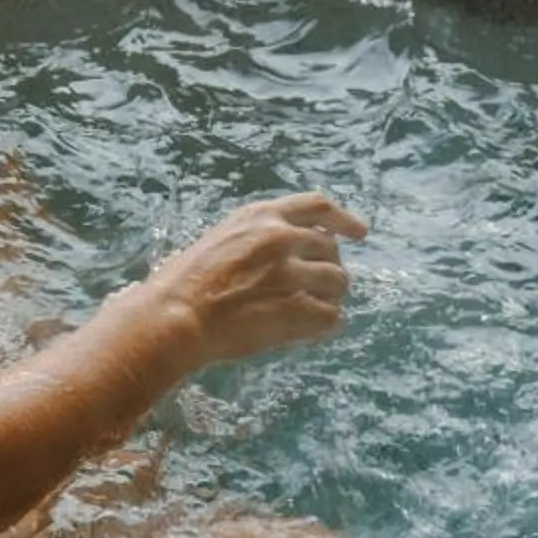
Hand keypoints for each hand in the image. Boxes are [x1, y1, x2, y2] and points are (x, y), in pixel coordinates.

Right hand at [140, 193, 367, 370]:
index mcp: (262, 216)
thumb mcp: (224, 236)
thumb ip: (260, 236)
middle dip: (330, 268)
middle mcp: (282, 238)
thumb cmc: (187, 279)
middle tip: (320, 286)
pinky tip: (307, 330)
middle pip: (332, 249)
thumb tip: (291, 247)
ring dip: (330, 297)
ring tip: (311, 310)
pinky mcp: (298, 310)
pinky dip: (324, 325)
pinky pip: (332, 317)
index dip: (344, 219)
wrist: (178, 316)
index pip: (318, 206)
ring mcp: (291, 274)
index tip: (360, 232)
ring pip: (338, 283)